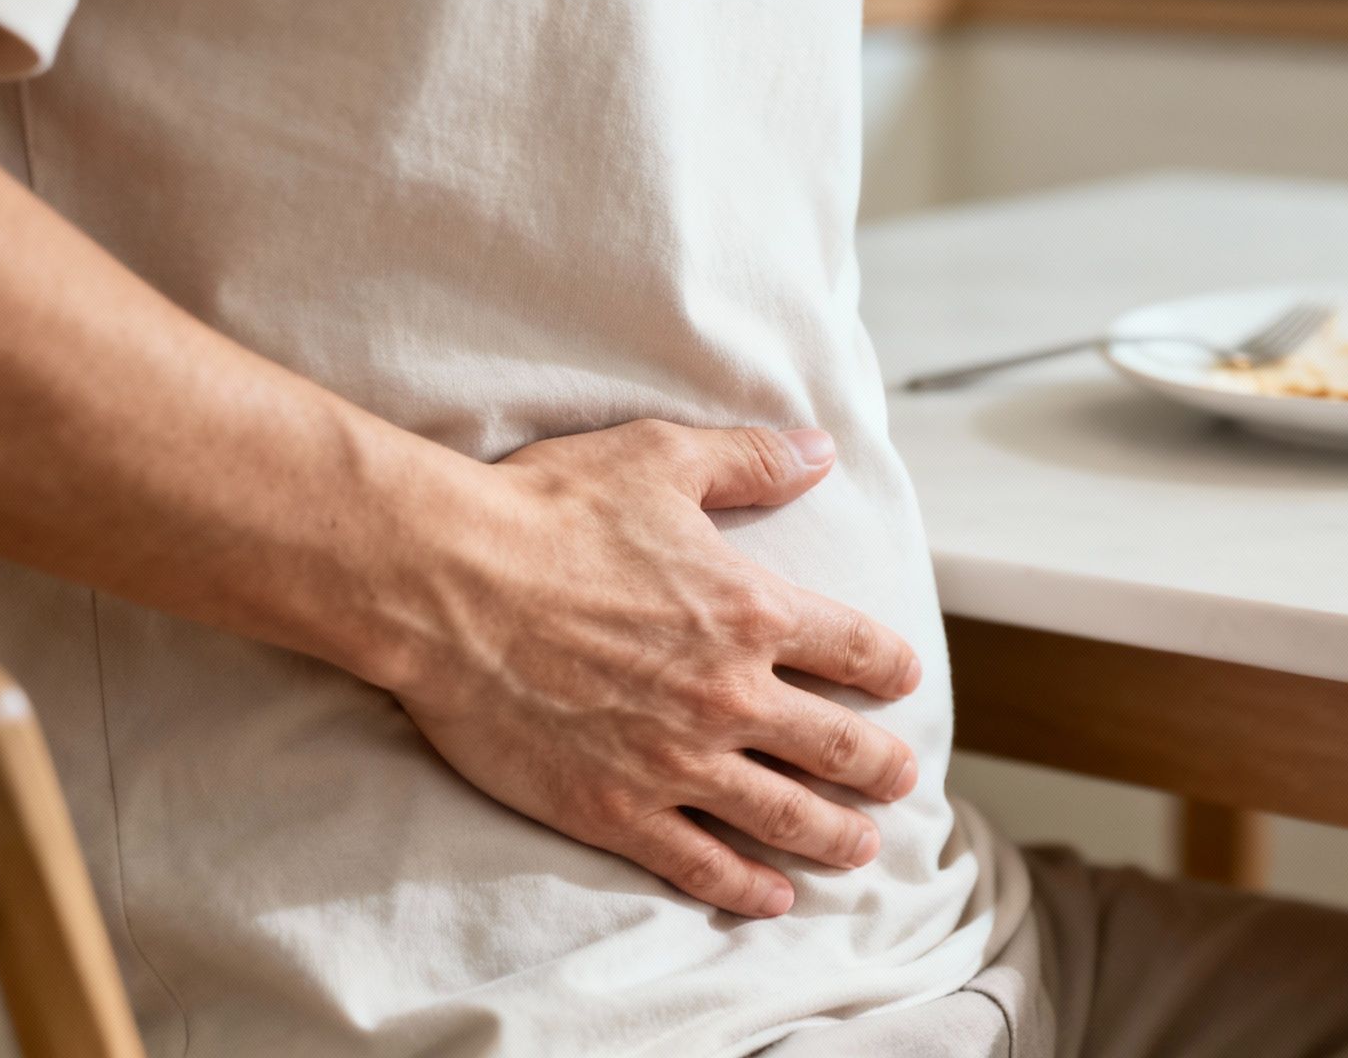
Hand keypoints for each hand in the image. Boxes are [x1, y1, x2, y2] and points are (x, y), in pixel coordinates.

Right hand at [370, 419, 922, 917]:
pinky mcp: (614, 810)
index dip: (890, 667)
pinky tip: (771, 897)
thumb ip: (751, 459)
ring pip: (784, 815)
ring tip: (861, 849)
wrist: (443, 582)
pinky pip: (699, 864)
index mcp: (750, 609)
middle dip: (879, 768)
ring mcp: (674, 761)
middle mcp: (729, 693)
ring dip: (833, 836)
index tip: (904, 681)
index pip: (855, 648)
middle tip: (901, 781)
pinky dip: (744, 886)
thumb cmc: (545, 511)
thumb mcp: (661, 459)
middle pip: (836, 745)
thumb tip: (823, 450)